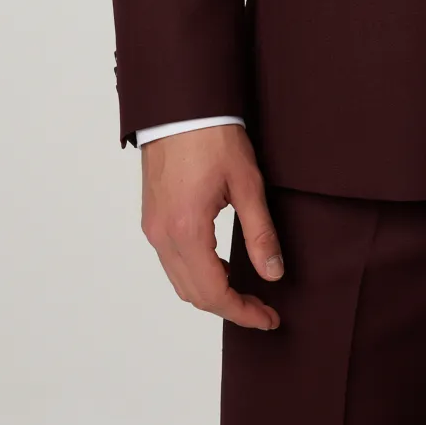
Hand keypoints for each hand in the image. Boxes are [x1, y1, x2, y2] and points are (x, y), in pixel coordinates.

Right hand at [140, 123, 282, 329]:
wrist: (180, 106)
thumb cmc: (213, 137)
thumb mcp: (247, 183)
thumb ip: (260, 232)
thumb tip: (273, 273)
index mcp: (186, 231)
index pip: (214, 292)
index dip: (243, 312)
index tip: (269, 319)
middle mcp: (162, 236)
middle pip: (193, 294)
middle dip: (229, 307)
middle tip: (262, 310)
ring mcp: (153, 228)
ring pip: (180, 281)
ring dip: (211, 293)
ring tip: (246, 291)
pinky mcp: (152, 218)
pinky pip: (172, 262)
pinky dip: (196, 274)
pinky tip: (221, 266)